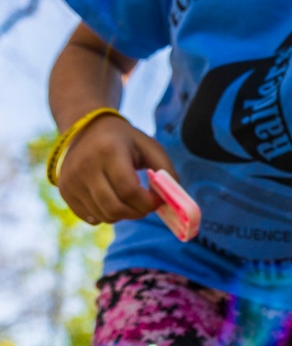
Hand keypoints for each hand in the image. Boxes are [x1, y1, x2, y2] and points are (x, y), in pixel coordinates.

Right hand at [57, 114, 175, 224]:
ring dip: (124, 215)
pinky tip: (113, 199)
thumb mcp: (150, 147)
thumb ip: (166, 172)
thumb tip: (172, 201)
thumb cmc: (126, 140)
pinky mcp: (64, 191)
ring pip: (104, 216)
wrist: (87, 128)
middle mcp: (84, 166)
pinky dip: (107, 215)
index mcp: (108, 151)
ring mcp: (71, 180)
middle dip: (138, 212)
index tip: (158, 200)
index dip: (148, 202)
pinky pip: (91, 218)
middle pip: (115, 208)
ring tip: (131, 199)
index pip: (129, 190)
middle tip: (147, 205)